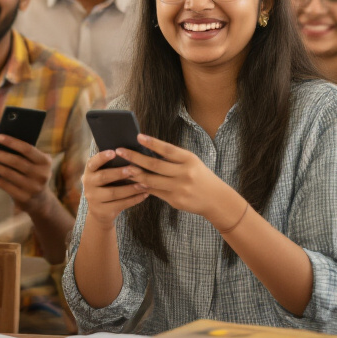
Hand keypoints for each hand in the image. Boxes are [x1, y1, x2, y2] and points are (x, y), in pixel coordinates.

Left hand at [0, 135, 54, 212]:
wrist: (40, 200)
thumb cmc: (32, 174)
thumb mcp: (35, 163)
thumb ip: (24, 154)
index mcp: (45, 162)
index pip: (27, 149)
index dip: (11, 142)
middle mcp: (41, 175)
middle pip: (14, 161)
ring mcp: (33, 187)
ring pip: (8, 173)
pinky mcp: (24, 198)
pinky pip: (6, 186)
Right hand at [80, 150, 148, 231]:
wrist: (100, 212)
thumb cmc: (106, 186)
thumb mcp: (103, 176)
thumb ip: (111, 166)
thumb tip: (131, 153)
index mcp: (89, 172)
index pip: (93, 162)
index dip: (102, 157)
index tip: (114, 152)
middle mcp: (88, 184)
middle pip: (103, 177)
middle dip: (120, 173)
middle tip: (135, 169)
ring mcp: (93, 199)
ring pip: (114, 193)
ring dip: (131, 188)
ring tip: (145, 184)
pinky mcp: (102, 211)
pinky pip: (120, 204)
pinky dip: (134, 199)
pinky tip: (145, 194)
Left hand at [117, 135, 243, 225]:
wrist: (216, 200)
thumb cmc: (199, 176)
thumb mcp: (191, 162)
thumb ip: (172, 157)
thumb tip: (146, 150)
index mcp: (189, 160)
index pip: (168, 149)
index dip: (152, 143)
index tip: (137, 136)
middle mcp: (185, 173)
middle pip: (155, 165)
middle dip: (135, 157)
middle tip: (120, 151)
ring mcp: (180, 188)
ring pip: (151, 180)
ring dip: (135, 174)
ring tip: (123, 168)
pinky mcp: (175, 200)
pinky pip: (154, 192)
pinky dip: (142, 186)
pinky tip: (133, 181)